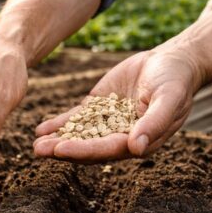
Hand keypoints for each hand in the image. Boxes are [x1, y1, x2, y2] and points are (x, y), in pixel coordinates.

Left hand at [33, 50, 203, 162]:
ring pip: (79, 135)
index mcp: (138, 142)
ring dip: (57, 141)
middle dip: (63, 149)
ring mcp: (107, 123)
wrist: (172, 61)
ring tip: (35, 144)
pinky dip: (59, 125)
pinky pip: (76, 119)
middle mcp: (119, 137)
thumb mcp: (169, 99)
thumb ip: (154, 123)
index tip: (60, 150)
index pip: (106, 150)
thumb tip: (136, 148)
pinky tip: (40, 130)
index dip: (83, 151)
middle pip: (88, 147)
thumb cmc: (176, 82)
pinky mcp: (98, 108)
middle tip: (39, 151)